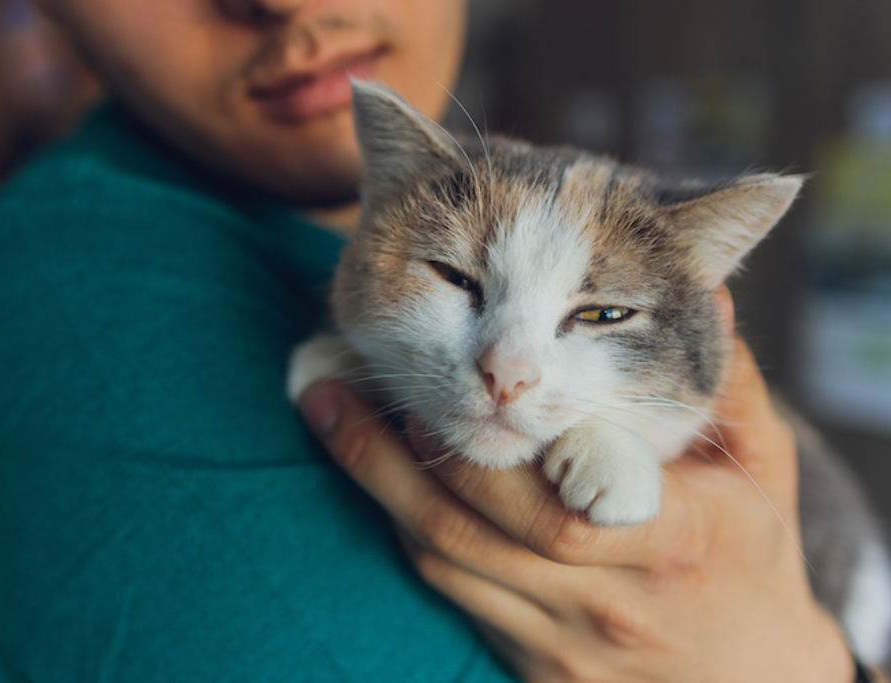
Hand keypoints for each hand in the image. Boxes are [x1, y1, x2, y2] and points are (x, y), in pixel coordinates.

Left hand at [299, 291, 854, 681]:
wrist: (752, 681)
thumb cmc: (752, 559)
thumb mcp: (765, 470)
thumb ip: (732, 383)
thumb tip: (704, 288)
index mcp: (667, 542)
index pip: (558, 510)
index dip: (479, 459)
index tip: (422, 390)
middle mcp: (603, 601)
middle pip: (471, 533)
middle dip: (387, 457)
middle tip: (331, 385)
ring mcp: (560, 642)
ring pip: (446, 564)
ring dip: (377, 486)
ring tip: (328, 414)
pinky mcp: (532, 664)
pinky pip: (452, 595)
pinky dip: (410, 530)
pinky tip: (380, 477)